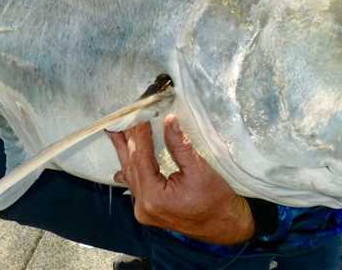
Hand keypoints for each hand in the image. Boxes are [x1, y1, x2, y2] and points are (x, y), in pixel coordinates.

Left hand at [107, 114, 254, 245]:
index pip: (141, 158)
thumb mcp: (200, 169)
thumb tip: (169, 120)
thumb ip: (180, 145)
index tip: (141, 114)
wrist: (226, 226)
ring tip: (116, 132)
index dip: (141, 135)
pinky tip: (122, 163)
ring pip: (131, 174)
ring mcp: (144, 210)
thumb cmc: (217, 200)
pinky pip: (135, 186)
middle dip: (129, 140)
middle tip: (123, 117)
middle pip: (132, 166)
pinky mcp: (149, 210)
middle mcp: (143, 206)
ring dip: (126, 152)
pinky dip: (131, 169)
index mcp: (154, 198)